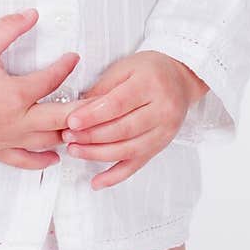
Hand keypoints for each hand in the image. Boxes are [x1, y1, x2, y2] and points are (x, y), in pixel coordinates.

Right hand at [0, 8, 80, 169]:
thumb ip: (10, 27)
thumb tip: (33, 13)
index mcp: (15, 94)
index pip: (52, 80)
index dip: (66, 66)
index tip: (74, 57)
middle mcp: (16, 121)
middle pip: (62, 119)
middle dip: (82, 110)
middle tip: (97, 101)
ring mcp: (7, 139)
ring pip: (47, 142)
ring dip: (66, 134)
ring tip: (81, 125)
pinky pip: (25, 161)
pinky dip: (42, 161)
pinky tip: (55, 155)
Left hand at [59, 51, 209, 189]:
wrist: (181, 79)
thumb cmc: (150, 70)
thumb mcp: (125, 68)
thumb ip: (102, 88)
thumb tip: (77, 109)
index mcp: (151, 84)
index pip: (118, 104)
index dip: (93, 115)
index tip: (71, 122)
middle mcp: (162, 110)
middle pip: (122, 129)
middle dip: (91, 136)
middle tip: (68, 137)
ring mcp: (164, 131)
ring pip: (128, 150)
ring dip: (98, 154)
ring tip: (75, 151)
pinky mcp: (160, 146)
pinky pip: (137, 164)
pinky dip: (115, 176)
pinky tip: (97, 182)